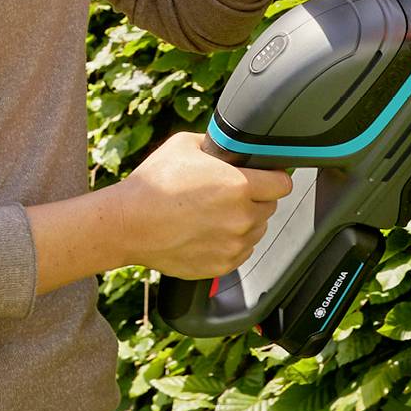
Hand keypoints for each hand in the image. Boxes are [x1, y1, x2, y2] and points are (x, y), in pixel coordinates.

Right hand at [116, 130, 292, 280]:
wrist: (128, 224)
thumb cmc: (153, 185)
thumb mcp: (184, 145)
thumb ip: (216, 144)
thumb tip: (230, 145)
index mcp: (239, 186)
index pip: (283, 184)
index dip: (274, 177)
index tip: (266, 176)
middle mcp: (242, 218)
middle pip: (269, 207)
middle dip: (255, 199)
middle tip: (228, 194)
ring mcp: (233, 245)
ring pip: (257, 231)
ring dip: (244, 222)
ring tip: (214, 214)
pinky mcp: (222, 265)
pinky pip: (241, 251)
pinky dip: (231, 242)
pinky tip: (207, 232)